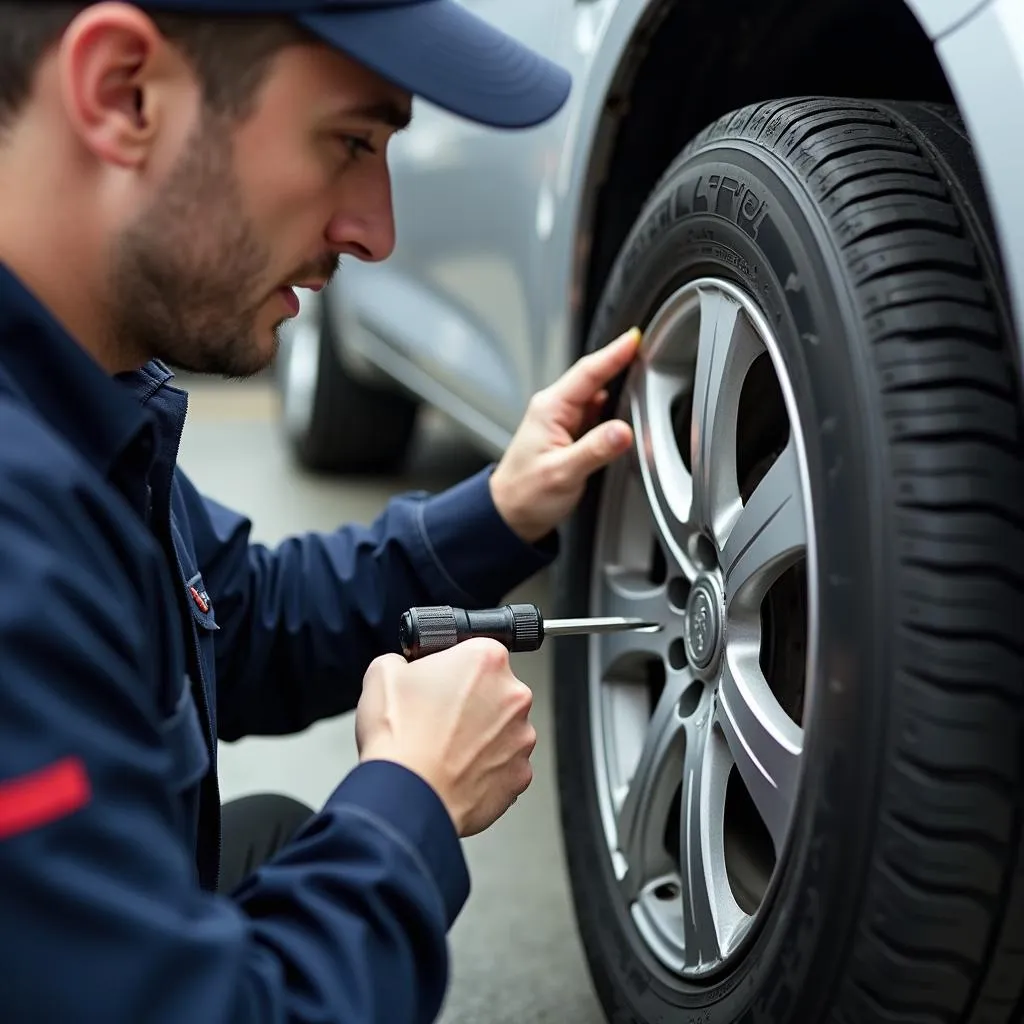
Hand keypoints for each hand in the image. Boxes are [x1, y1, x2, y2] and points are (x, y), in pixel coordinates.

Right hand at [355, 639, 536, 836]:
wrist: (408, 797)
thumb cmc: (400, 738)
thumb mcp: (382, 672)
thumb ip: (401, 659)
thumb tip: (404, 668)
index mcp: (486, 659)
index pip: (476, 651)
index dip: (453, 668)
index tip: (440, 683)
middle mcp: (513, 695)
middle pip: (494, 690)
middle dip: (470, 702)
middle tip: (437, 719)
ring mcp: (521, 737)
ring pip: (501, 729)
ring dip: (479, 736)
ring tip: (443, 749)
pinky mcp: (520, 775)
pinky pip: (504, 766)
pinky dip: (484, 769)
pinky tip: (455, 771)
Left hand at [489, 327, 640, 543]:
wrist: (509, 514)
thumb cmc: (526, 494)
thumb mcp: (562, 473)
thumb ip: (594, 450)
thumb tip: (622, 431)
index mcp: (550, 409)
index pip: (588, 372)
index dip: (615, 353)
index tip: (636, 337)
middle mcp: (555, 409)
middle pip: (595, 378)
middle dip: (622, 364)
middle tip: (652, 353)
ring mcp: (562, 421)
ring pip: (597, 396)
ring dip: (619, 388)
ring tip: (646, 382)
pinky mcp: (569, 434)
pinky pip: (596, 414)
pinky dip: (613, 410)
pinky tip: (626, 413)